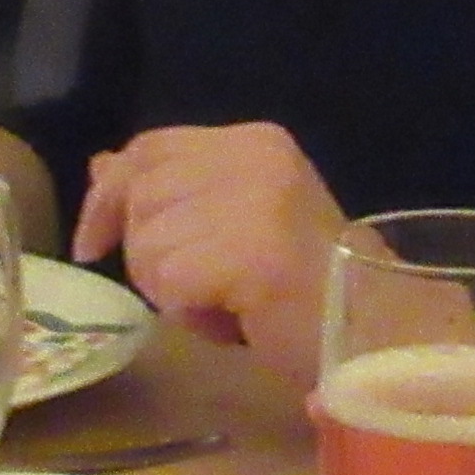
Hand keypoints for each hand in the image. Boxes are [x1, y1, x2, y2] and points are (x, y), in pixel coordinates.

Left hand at [77, 122, 343, 381]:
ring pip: (148, 243)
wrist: (379, 332)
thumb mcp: (235, 220)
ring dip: (170, 289)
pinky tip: (233, 320)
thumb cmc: (308, 286)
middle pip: (141, 196)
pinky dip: (189, 313)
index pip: (149, 148)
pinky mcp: (252, 251)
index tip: (94, 245)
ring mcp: (255, 201)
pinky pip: (169, 282)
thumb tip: (102, 165)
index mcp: (254, 141)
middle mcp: (253, 157)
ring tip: (226, 305)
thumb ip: (175, 189)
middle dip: (146, 253)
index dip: (110, 195)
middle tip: (197, 289)